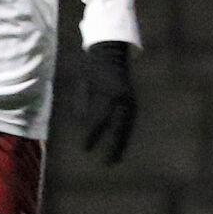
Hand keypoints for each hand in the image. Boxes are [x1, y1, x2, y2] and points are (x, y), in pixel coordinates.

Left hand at [82, 41, 136, 163]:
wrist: (111, 50)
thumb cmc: (91, 65)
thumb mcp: (81, 82)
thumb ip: (81, 103)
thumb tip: (80, 124)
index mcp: (108, 94)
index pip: (99, 120)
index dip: (91, 135)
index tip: (84, 149)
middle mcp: (122, 98)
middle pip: (118, 127)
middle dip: (112, 146)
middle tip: (107, 164)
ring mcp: (129, 99)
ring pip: (126, 126)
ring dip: (121, 143)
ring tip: (116, 159)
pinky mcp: (131, 100)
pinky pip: (129, 121)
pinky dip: (125, 134)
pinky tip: (121, 144)